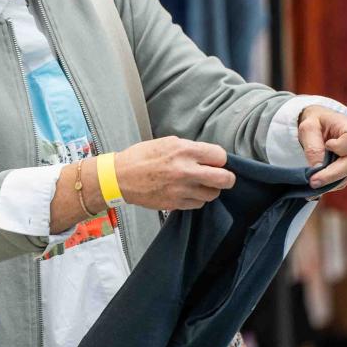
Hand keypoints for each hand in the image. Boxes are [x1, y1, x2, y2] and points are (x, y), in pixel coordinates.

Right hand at [111, 136, 235, 210]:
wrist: (119, 177)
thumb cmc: (140, 157)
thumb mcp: (166, 143)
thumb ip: (190, 149)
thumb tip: (209, 156)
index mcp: (184, 151)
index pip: (220, 156)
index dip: (219, 159)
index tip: (215, 161)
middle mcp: (185, 170)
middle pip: (224, 179)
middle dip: (227, 178)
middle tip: (223, 177)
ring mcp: (181, 189)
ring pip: (212, 194)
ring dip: (210, 189)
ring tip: (200, 184)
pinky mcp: (175, 203)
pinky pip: (198, 204)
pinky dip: (196, 198)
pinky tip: (187, 192)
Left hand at [297, 105, 346, 189]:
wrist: (320, 127)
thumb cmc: (316, 123)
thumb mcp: (309, 127)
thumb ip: (313, 145)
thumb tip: (318, 167)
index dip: (340, 146)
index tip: (327, 144)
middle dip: (331, 174)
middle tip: (313, 182)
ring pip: (346, 175)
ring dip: (329, 183)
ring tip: (312, 187)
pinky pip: (342, 181)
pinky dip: (329, 185)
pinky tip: (316, 188)